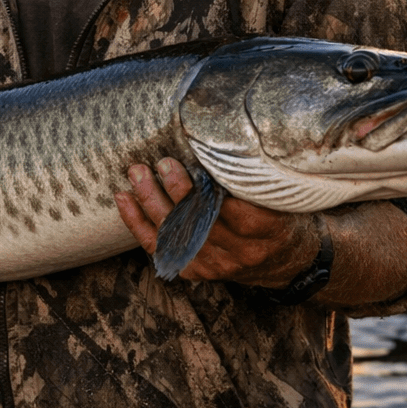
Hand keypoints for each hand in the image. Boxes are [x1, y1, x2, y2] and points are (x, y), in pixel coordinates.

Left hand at [115, 158, 317, 286]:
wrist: (283, 261)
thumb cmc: (282, 216)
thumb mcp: (281, 196)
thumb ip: (255, 177)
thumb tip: (224, 137)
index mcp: (265, 230)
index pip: (233, 211)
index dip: (210, 189)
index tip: (195, 161)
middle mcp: (238, 252)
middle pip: (199, 222)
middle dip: (176, 191)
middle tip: (162, 162)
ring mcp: (213, 265)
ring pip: (174, 234)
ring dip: (150, 201)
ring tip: (138, 173)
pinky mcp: (193, 270)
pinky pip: (158, 248)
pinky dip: (137, 223)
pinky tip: (123, 199)